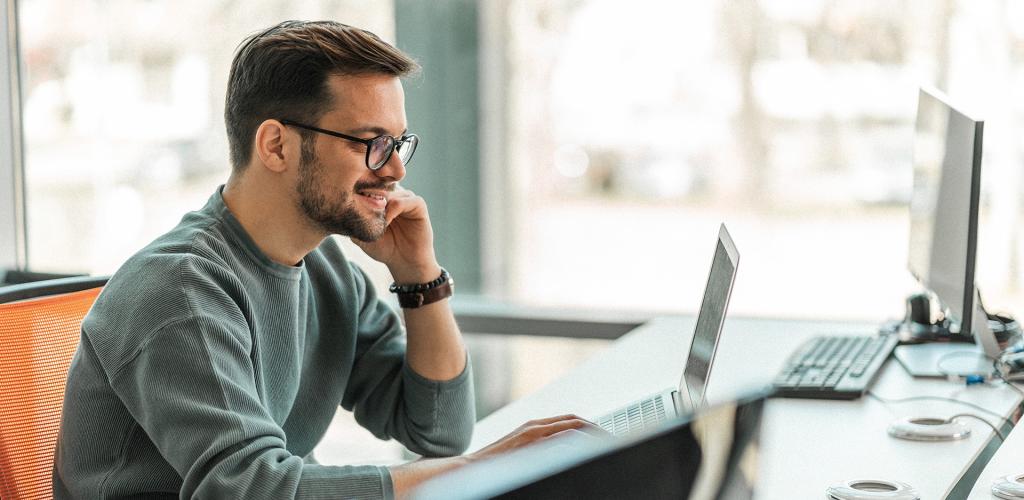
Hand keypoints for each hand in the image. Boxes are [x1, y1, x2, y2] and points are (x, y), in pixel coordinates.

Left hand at [352, 186, 438, 282]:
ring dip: (381, 205)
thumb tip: (338, 208)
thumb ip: (352, 220)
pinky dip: (393, 209)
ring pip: (390, 191)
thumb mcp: (361, 234)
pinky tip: (386, 222)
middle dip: (369, 196)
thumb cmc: (384, 248)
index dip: (359, 191)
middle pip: (379, 184)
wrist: (404, 262)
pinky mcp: (418, 205)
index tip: (349, 202)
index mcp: (381, 198)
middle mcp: (394, 195)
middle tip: (361, 210)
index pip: (369, 184)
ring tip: (375, 221)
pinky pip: (404, 200)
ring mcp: (407, 198)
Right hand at [468, 414, 608, 462]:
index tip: (603, 437)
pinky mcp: (529, 443)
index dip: (589, 427)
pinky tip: (588, 450)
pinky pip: (560, 437)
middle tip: (612, 440)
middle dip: (596, 429)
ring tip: (607, 444)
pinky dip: (577, 441)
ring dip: (591, 434)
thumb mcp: (520, 454)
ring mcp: (532, 433)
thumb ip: (539, 450)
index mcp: (534, 427)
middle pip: (574, 421)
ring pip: (571, 426)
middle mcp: (535, 426)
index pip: (569, 421)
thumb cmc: (495, 467)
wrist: (471, 469)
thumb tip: (560, 455)